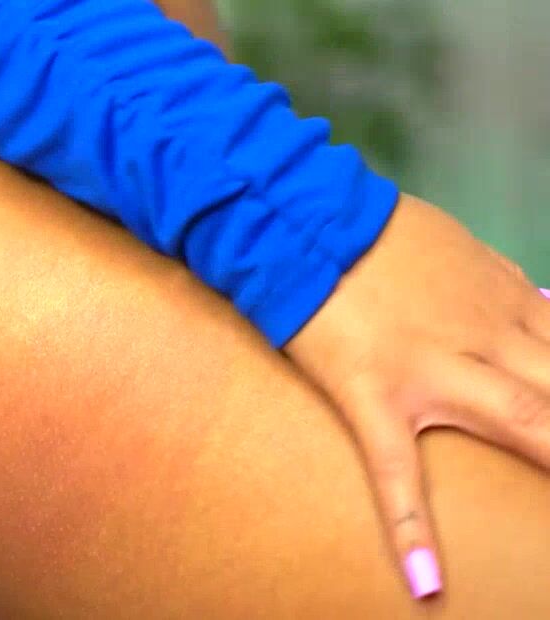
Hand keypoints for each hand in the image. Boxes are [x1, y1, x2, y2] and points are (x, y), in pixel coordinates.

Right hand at [284, 194, 549, 598]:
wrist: (306, 222)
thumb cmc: (378, 233)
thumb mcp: (463, 248)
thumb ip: (506, 286)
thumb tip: (542, 308)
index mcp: (511, 303)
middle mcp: (492, 337)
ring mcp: (436, 369)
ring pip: (524, 422)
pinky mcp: (376, 395)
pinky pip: (397, 469)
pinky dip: (411, 527)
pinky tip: (423, 581)